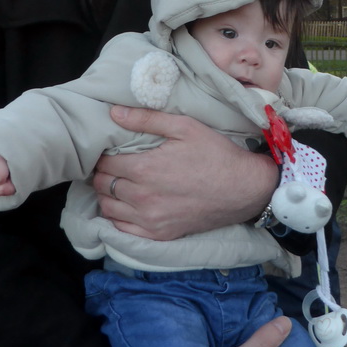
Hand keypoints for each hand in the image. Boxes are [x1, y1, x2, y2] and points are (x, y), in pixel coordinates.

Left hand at [93, 106, 277, 239]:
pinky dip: (117, 216)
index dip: (104, 154)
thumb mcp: (185, 127)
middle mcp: (142, 197)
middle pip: (102, 185)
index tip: (110, 150)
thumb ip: (147, 119)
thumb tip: (113, 112)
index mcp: (145, 169)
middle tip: (113, 164)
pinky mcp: (159, 234)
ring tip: (118, 183)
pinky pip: (122, 229)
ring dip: (107, 194)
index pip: (105, 163)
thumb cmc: (216, 154)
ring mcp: (150, 219)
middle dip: (103, 172)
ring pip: (107, 207)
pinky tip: (125, 205)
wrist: (244, 188)